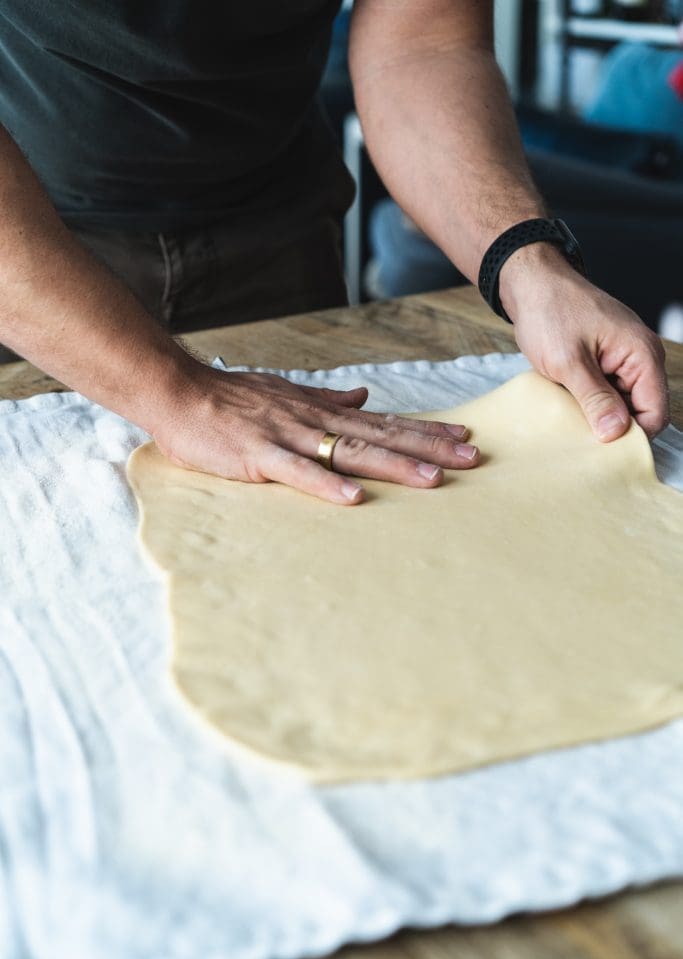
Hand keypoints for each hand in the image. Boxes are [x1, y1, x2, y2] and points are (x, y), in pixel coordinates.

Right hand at [152, 362, 479, 504]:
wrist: (179, 393)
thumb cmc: (231, 399)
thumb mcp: (286, 393)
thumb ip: (327, 399)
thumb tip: (363, 397)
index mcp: (321, 411)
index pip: (384, 421)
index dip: (426, 429)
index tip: (464, 436)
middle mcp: (314, 421)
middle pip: (381, 436)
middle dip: (428, 447)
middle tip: (472, 458)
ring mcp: (289, 437)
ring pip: (350, 452)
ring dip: (393, 464)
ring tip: (434, 479)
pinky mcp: (260, 456)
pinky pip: (298, 472)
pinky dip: (327, 485)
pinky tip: (356, 498)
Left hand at [500, 245, 668, 440]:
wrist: (531, 284)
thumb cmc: (550, 312)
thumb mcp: (569, 361)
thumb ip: (595, 398)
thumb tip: (616, 432)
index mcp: (642, 354)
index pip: (655, 412)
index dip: (633, 436)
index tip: (603, 450)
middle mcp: (639, 358)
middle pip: (640, 412)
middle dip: (615, 428)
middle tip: (582, 441)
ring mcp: (622, 360)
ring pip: (621, 405)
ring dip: (600, 417)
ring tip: (572, 425)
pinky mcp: (604, 362)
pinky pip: (606, 393)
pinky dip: (590, 404)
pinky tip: (569, 410)